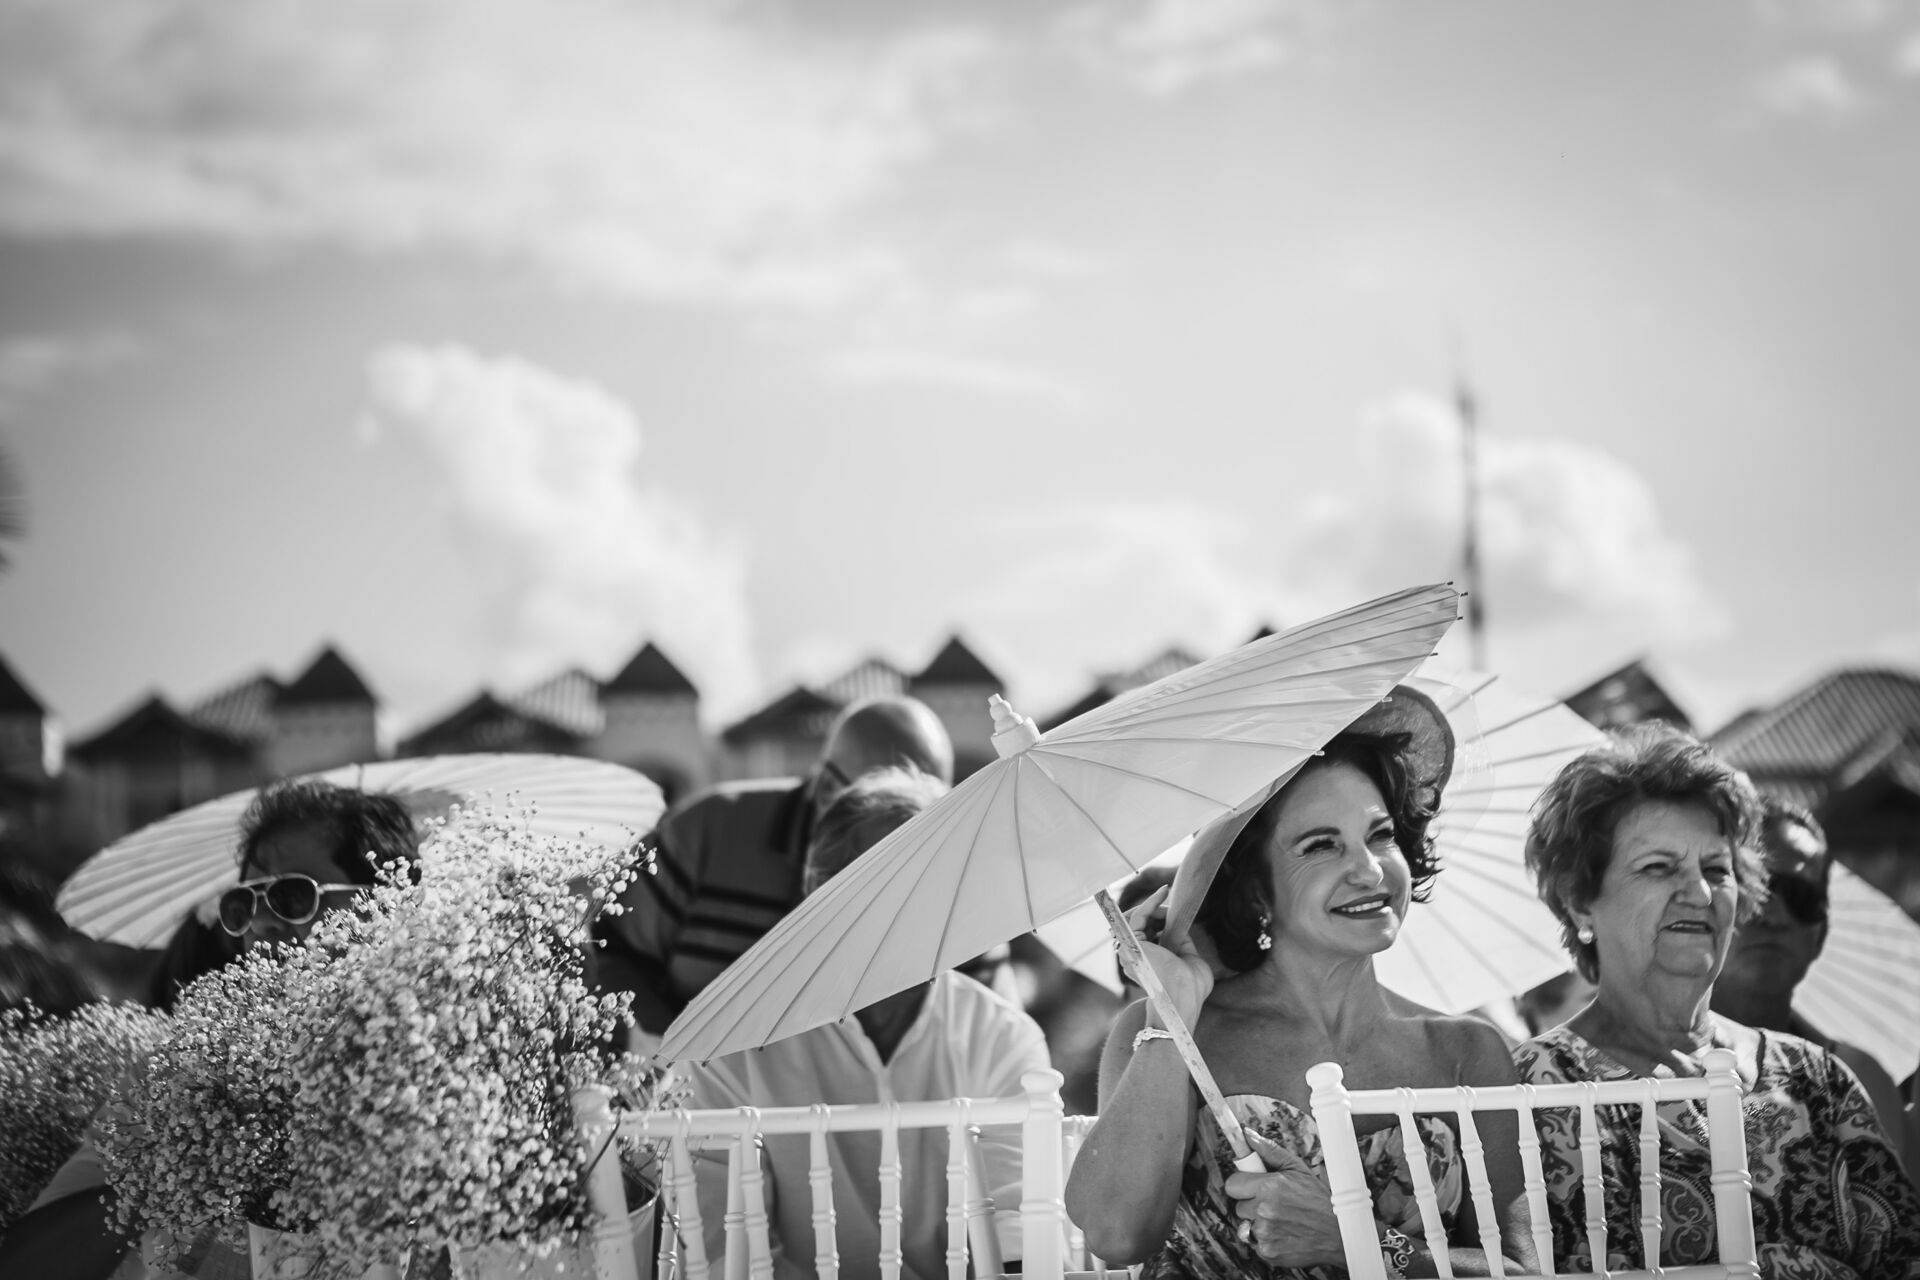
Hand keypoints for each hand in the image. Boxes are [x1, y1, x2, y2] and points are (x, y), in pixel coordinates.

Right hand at [1118, 886, 1212, 1023]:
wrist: (1184, 997)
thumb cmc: (1191, 988)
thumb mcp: (1190, 959)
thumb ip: (1183, 944)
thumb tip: (1180, 927)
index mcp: (1147, 963)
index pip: (1148, 934)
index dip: (1159, 919)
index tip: (1173, 908)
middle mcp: (1135, 956)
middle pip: (1142, 924)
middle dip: (1158, 911)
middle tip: (1171, 901)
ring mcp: (1131, 949)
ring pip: (1138, 917)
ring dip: (1155, 905)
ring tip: (1167, 895)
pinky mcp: (1132, 942)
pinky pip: (1138, 915)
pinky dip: (1151, 901)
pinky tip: (1163, 892)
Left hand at [1223, 1131, 1346, 1268]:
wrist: (1340, 1233)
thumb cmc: (1319, 1199)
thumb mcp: (1297, 1168)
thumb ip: (1269, 1151)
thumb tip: (1247, 1134)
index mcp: (1269, 1187)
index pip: (1232, 1184)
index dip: (1242, 1185)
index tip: (1253, 1187)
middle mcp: (1264, 1210)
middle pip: (1239, 1206)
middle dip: (1252, 1204)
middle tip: (1274, 1204)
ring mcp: (1265, 1234)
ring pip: (1246, 1225)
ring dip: (1259, 1223)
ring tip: (1282, 1220)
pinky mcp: (1268, 1252)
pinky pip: (1255, 1243)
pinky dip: (1267, 1240)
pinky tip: (1284, 1234)